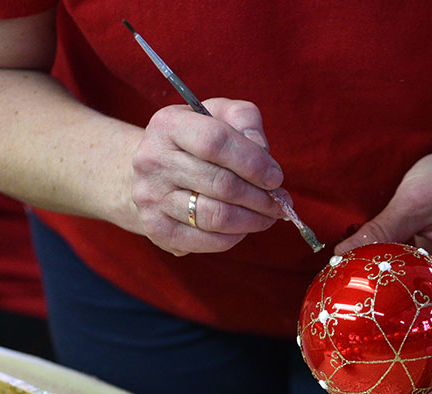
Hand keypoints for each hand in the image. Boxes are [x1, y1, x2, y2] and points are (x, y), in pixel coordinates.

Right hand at [129, 98, 284, 254]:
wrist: (152, 173)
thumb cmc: (196, 142)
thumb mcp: (218, 115)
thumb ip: (244, 119)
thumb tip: (262, 150)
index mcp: (168, 125)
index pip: (216, 142)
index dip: (253, 162)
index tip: (276, 177)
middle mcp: (152, 161)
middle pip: (222, 185)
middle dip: (261, 197)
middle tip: (280, 201)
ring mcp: (151, 198)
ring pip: (217, 217)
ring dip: (254, 220)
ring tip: (270, 215)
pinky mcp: (158, 229)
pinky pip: (209, 240)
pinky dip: (236, 236)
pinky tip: (244, 226)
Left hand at [333, 145, 431, 295]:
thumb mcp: (411, 200)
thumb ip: (379, 231)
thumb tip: (340, 256)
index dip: (401, 294)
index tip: (368, 290)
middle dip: (397, 291)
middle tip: (360, 287)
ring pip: (430, 292)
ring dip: (402, 285)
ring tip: (370, 277)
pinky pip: (430, 282)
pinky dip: (408, 276)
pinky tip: (386, 270)